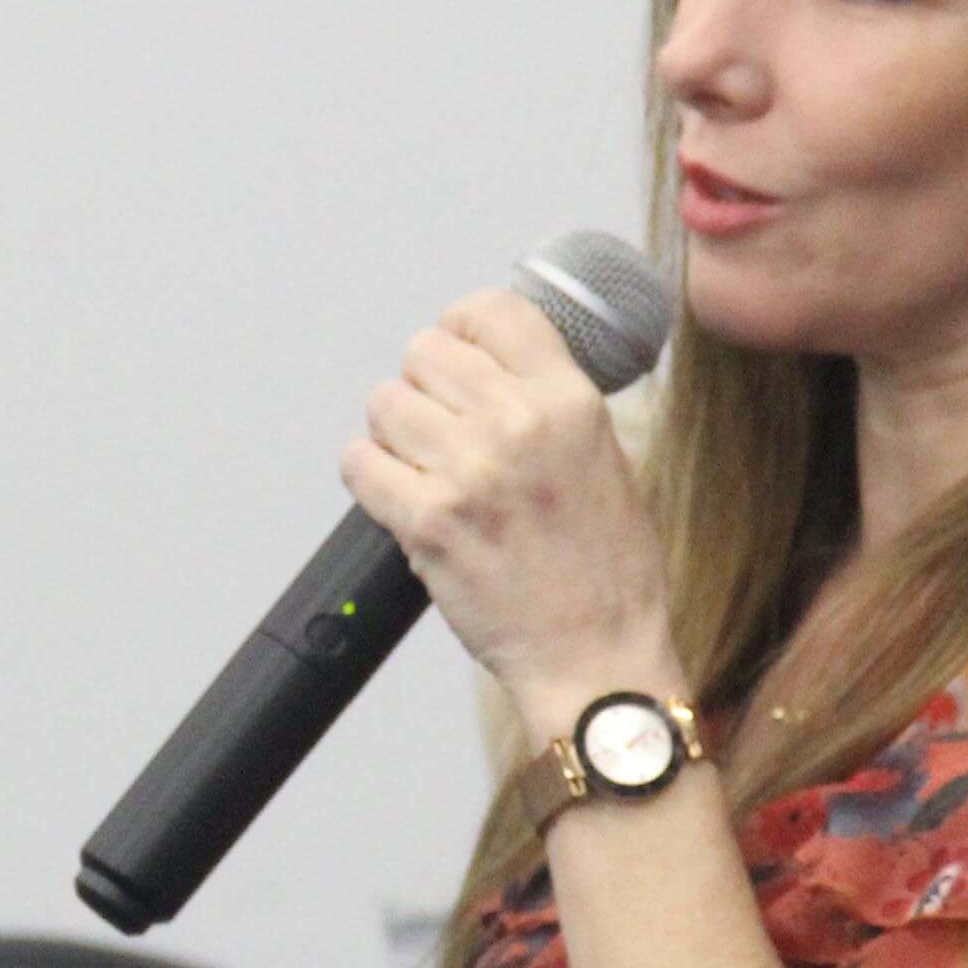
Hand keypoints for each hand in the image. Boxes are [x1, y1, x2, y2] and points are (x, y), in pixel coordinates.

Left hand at [337, 288, 677, 729]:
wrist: (597, 656)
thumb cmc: (607, 571)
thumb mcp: (604, 456)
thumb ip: (548, 403)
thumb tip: (488, 367)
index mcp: (570, 400)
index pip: (491, 311)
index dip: (461, 328)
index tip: (456, 352)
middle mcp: (518, 423)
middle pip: (424, 352)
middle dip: (422, 386)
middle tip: (439, 428)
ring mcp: (469, 471)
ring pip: (385, 403)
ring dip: (394, 434)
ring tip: (423, 470)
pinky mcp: (428, 521)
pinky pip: (360, 463)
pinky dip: (368, 476)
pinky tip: (397, 496)